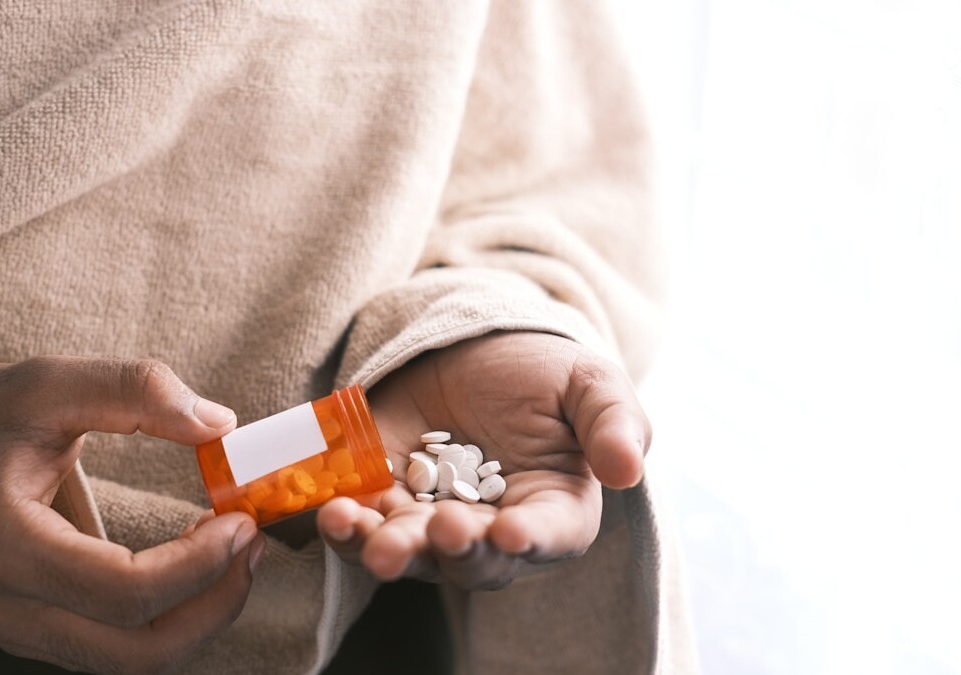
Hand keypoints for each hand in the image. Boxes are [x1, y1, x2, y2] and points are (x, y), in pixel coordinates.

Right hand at [0, 357, 263, 674]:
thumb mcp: (45, 383)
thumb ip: (132, 391)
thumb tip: (217, 423)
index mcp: (6, 548)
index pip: (123, 592)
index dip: (198, 565)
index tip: (241, 520)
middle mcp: (11, 609)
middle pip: (137, 651)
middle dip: (214, 604)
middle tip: (252, 543)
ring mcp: (24, 630)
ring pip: (134, 662)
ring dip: (200, 616)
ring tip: (234, 552)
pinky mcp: (42, 630)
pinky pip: (120, 648)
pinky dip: (172, 616)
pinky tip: (196, 563)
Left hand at [317, 331, 649, 589]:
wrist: (472, 350)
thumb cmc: (542, 373)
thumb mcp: (589, 383)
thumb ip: (614, 423)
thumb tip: (628, 471)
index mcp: (554, 509)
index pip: (549, 535)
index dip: (531, 540)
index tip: (510, 532)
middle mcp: (493, 531)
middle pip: (474, 560)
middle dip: (454, 550)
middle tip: (439, 531)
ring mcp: (433, 520)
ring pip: (412, 553)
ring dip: (389, 550)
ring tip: (367, 536)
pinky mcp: (384, 501)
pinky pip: (364, 526)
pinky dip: (346, 527)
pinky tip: (332, 513)